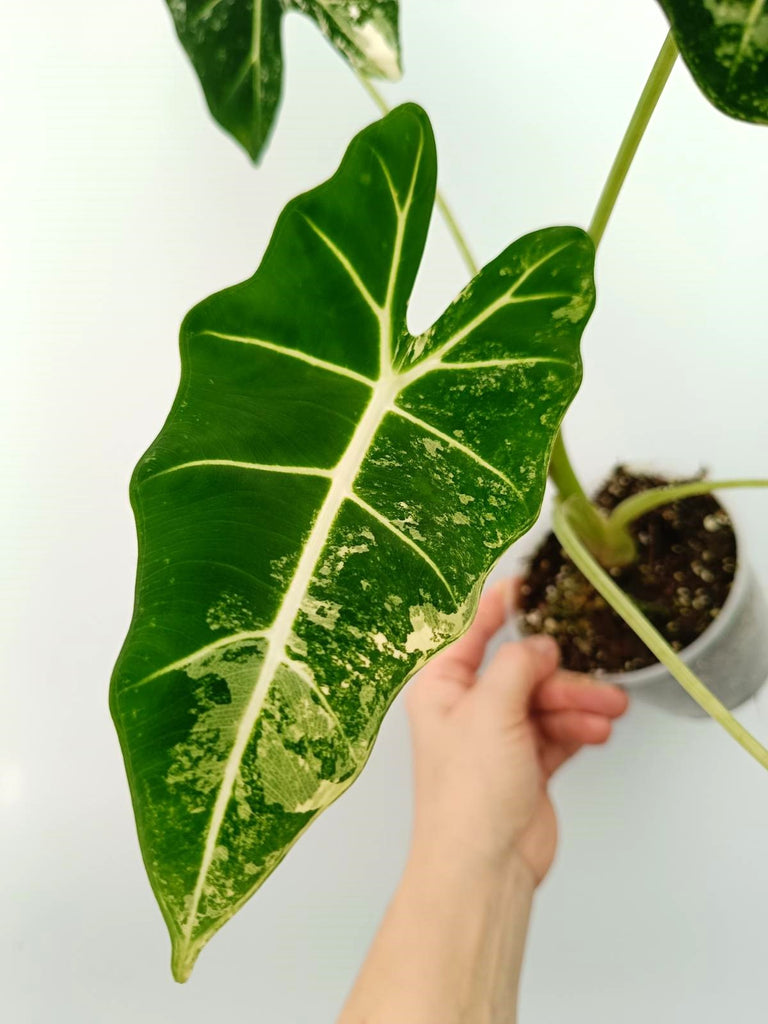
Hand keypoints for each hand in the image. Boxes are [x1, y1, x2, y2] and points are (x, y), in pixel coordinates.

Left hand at [406, 577, 628, 885]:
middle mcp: (468, 707)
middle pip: (521, 670)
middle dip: (560, 675)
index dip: (499, 605)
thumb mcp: (490, 710)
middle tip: (596, 676)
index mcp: (441, 687)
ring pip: (547, 702)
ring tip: (612, 711)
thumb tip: (540, 643)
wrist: (485, 867)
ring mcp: (499, 737)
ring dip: (579, 704)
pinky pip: (558, 733)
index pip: (470, 631)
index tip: (531, 580)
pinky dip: (578, 730)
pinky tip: (599, 731)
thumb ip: (517, 665)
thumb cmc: (469, 789)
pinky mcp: (527, 765)